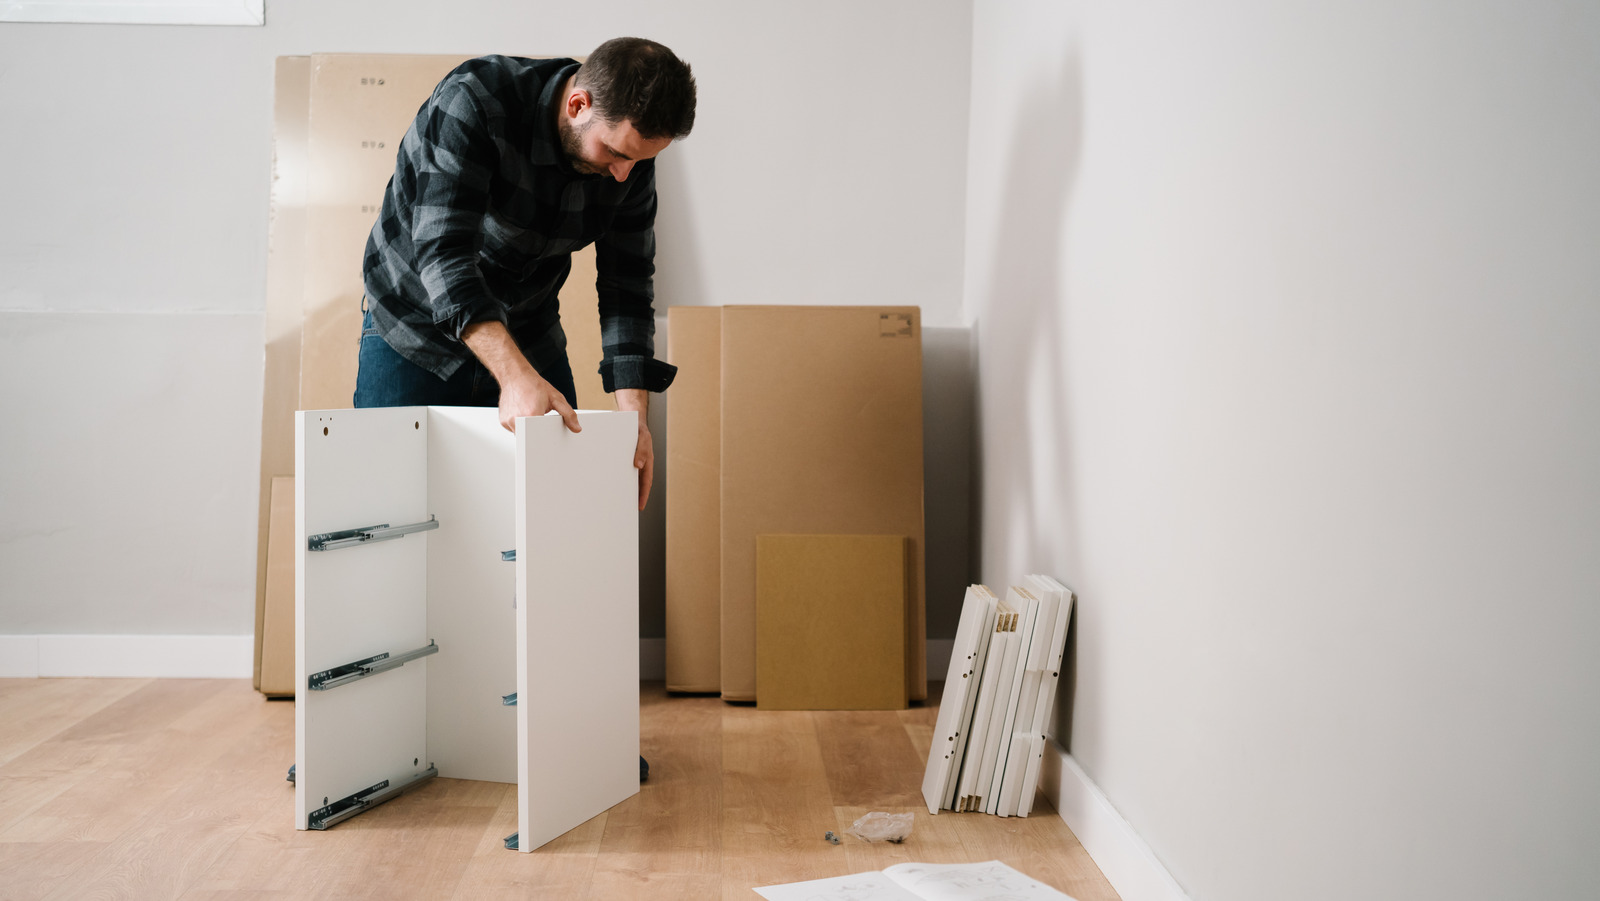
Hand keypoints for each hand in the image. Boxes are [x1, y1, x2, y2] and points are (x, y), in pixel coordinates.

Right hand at [498, 369, 580, 434]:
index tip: (549, 440)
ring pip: (521, 435)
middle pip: (530, 439)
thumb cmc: (533, 385)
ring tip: (531, 413)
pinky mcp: (503, 421)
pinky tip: (523, 413)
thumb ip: (568, 414)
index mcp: (531, 415)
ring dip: (528, 429)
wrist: (514, 375)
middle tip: (540, 420)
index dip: (546, 439)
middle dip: (537, 434)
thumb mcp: (556, 398)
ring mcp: (508, 421)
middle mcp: (517, 420)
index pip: (540, 438)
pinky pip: (514, 430)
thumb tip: (576, 428)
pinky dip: (521, 425)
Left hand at [615, 388, 652, 510]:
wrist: (631, 417)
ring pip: (626, 478)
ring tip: (614, 500)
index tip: (639, 506)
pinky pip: (618, 471)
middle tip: (625, 509)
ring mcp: (630, 462)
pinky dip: (614, 478)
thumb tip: (639, 465)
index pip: (646, 482)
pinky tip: (606, 483)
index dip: (643, 495)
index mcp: (646, 462)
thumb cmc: (638, 428)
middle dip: (632, 496)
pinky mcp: (621, 458)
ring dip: (622, 488)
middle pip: (636, 484)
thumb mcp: (642, 437)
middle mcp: (639, 464)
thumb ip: (642, 449)